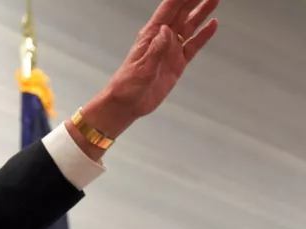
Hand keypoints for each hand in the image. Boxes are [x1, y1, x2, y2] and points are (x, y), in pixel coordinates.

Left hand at [80, 0, 219, 137]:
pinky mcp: (177, 63)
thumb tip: (166, 30)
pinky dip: (203, 36)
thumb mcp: (142, 68)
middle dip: (193, 0)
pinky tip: (212, 25)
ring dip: (201, 13)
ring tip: (214, 0)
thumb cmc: (127, 86)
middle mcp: (162, 39)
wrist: (126, 105)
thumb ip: (155, 49)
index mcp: (150, 36)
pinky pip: (193, 46)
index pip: (168, 10)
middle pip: (181, 14)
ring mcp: (170, 51)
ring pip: (189, 27)